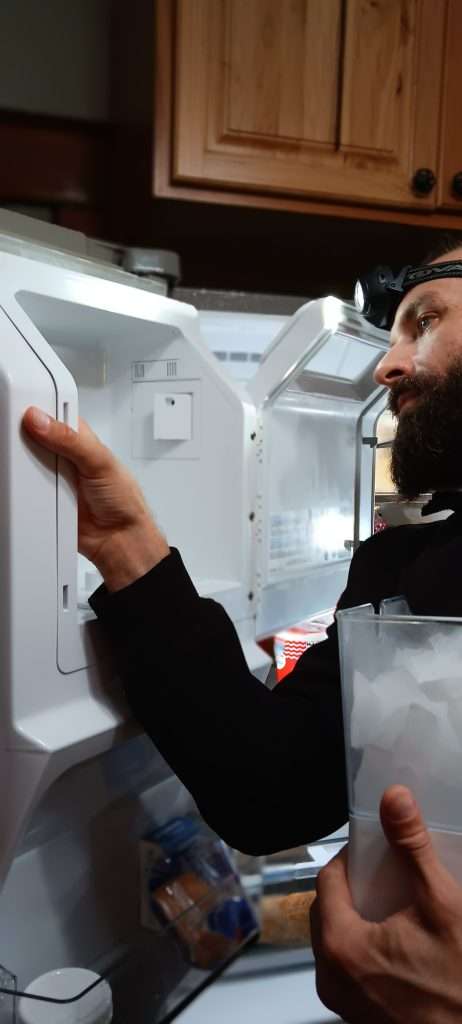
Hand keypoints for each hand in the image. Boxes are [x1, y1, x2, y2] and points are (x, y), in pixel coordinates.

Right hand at [23, 407, 169, 590]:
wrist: (119, 539)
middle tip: (16, 442)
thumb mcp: (101, 462)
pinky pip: (25, 491)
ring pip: (25, 465)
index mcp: (80, 439)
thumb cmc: (123, 500)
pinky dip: (21, 490)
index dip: (36, 410)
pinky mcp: (43, 499)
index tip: (21, 412)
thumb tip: (42, 421)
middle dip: (22, 439)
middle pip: (32, 438)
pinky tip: (21, 488)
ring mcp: (51, 478)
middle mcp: (64, 456)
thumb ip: (72, 440)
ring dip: (20, 467)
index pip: (52, 414)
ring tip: (21, 468)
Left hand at [310, 785, 461, 1023]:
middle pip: (327, 909)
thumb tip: (394, 798)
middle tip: (385, 876)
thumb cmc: (459, 980)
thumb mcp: (440, 903)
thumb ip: (412, 847)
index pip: (328, 880)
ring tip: (391, 908)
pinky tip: (394, 942)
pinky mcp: (357, 1016)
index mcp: (340, 945)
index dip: (351, 858)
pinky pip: (347, 968)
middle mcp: (331, 977)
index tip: (375, 850)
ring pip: (334, 940)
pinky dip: (362, 948)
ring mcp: (342, 1001)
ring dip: (355, 918)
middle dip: (352, 888)